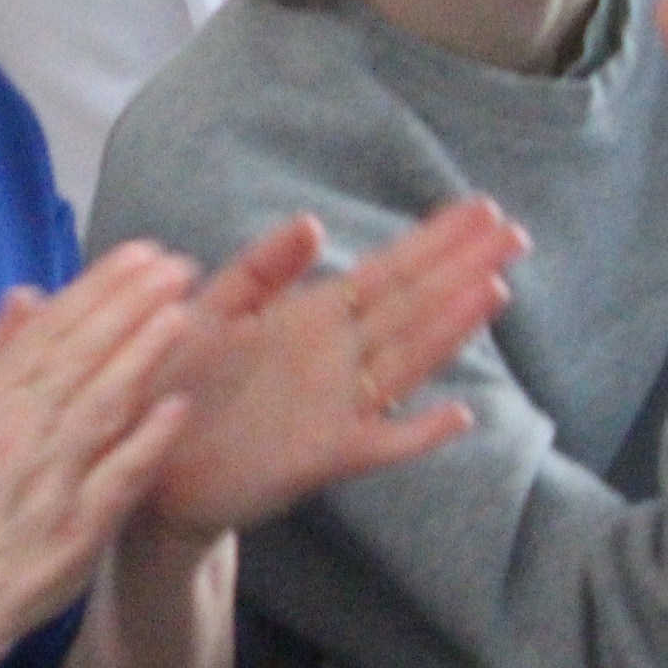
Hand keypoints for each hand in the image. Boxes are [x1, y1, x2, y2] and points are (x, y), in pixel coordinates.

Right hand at [0, 246, 197, 657]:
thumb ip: (0, 358)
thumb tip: (27, 293)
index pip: (52, 330)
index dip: (97, 288)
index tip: (140, 253)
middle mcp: (24, 429)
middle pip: (80, 356)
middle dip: (128, 306)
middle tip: (175, 265)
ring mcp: (53, 476)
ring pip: (100, 405)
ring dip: (140, 358)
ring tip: (181, 315)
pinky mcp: (80, 523)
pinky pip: (116, 476)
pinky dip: (146, 441)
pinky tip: (179, 408)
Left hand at [139, 203, 519, 537]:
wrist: (153, 459)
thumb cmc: (180, 381)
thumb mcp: (212, 312)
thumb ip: (261, 269)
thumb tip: (312, 222)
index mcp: (310, 318)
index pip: (384, 273)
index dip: (431, 242)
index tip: (481, 208)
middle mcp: (335, 358)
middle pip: (409, 306)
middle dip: (460, 269)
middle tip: (514, 232)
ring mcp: (337, 406)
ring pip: (406, 360)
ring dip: (449, 328)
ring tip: (493, 289)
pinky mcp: (324, 455)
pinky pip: (381, 443)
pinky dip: (419, 432)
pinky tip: (458, 414)